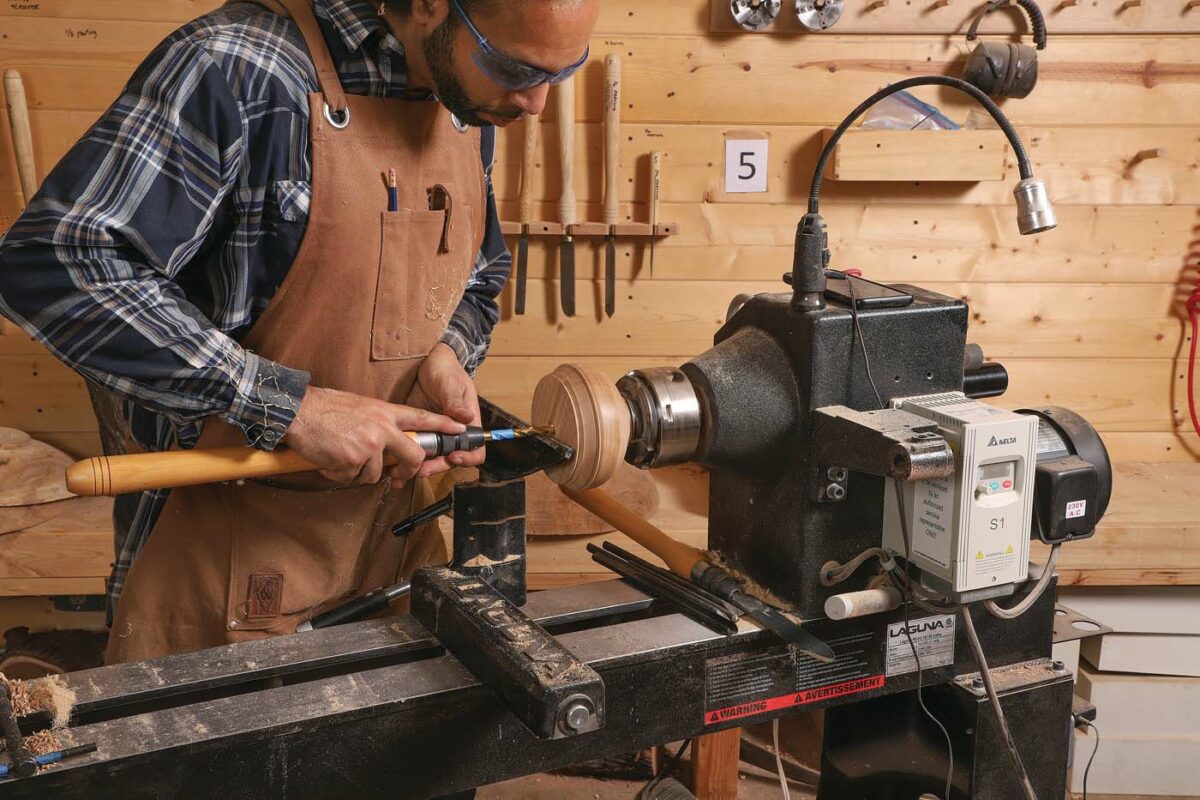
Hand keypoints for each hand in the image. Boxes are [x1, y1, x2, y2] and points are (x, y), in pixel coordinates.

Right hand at [283, 385, 464, 486]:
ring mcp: (369, 446)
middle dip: (407, 470)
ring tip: (341, 456)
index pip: (422, 418)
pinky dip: (339, 474)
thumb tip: (387, 441)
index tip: (461, 429)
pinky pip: (352, 478)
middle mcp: (382, 429)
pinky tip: (329, 460)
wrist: (297, 411)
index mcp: (384, 412)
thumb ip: (378, 422)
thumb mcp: (359, 406)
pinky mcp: (353, 461)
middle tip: (397, 475)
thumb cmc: (324, 408)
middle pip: (413, 455)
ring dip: (358, 472)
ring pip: (376, 474)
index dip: (443, 424)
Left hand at [407, 342, 483, 476]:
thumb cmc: (446, 370)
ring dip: (420, 467)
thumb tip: (467, 417)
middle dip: (437, 466)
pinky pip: (416, 449)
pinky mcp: (419, 432)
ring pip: (432, 459)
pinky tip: (393, 464)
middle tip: (421, 469)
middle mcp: (453, 433)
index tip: (454, 457)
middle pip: (451, 459)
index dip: (468, 457)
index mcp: (468, 423)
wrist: (429, 363)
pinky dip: (406, 458)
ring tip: (403, 472)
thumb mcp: (450, 384)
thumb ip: (455, 402)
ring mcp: (436, 434)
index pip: (476, 449)